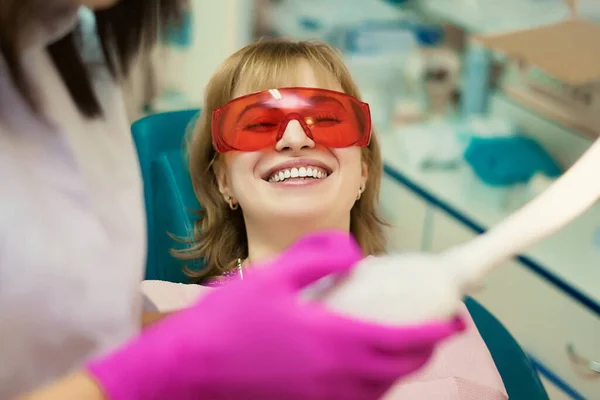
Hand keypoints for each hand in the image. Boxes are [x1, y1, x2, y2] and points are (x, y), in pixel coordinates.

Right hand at [87, 230, 463, 399]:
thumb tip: (356, 253)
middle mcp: (336, 377)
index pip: (402, 340)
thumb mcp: (273, 274)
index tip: (454, 319)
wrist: (191, 368)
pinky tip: (362, 367)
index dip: (434, 332)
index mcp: (334, 340)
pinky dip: (372, 386)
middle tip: (434, 330)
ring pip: (379, 390)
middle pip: (398, 370)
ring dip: (400, 369)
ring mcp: (322, 398)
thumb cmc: (230, 319)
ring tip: (401, 345)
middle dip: (424, 351)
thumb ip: (320, 256)